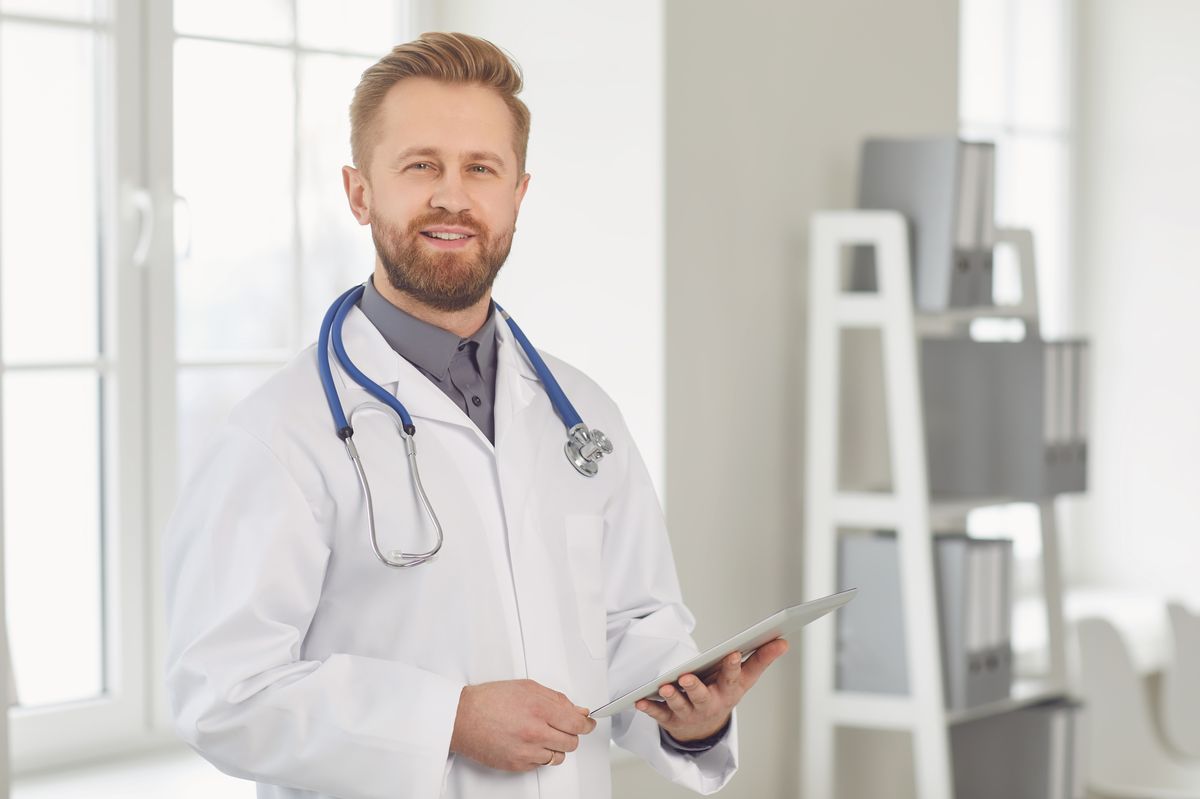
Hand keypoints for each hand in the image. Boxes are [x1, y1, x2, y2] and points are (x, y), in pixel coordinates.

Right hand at [449, 679, 596, 771]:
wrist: (463, 718)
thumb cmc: (489, 700)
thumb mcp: (527, 687)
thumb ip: (556, 699)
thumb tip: (577, 710)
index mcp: (539, 708)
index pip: (577, 723)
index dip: (586, 724)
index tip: (588, 723)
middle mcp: (535, 732)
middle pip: (571, 742)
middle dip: (571, 734)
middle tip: (563, 727)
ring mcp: (527, 751)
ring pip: (558, 756)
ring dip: (556, 746)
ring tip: (544, 735)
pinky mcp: (518, 764)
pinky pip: (541, 764)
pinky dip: (540, 755)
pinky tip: (530, 743)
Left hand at [635, 638, 788, 742]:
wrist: (706, 727)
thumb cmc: (726, 691)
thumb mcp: (746, 679)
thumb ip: (762, 658)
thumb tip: (783, 640)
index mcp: (728, 691)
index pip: (732, 678)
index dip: (732, 667)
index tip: (731, 653)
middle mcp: (709, 703)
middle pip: (702, 696)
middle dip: (695, 687)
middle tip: (687, 677)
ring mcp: (689, 712)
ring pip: (680, 704)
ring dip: (672, 696)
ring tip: (664, 686)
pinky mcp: (670, 718)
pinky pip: (659, 714)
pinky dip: (649, 708)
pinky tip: (640, 701)